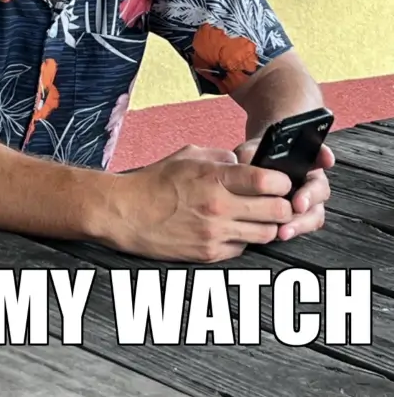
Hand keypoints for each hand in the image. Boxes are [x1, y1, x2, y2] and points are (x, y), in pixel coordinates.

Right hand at [103, 144, 293, 262]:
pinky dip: (245, 239)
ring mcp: (216, 233)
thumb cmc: (154, 182)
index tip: (281, 181)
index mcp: (214, 178)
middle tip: (279, 201)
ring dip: (268, 224)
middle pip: (277, 211)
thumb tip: (245, 162)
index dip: (283, 181)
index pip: (269, 182)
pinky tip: (234, 229)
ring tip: (259, 216)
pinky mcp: (209, 253)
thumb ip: (221, 157)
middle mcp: (219, 207)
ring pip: (267, 234)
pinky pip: (243, 248)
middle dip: (284, 205)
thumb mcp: (187, 156)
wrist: (125, 213)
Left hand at [234, 138, 334, 240]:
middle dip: (310, 197)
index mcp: (302, 160)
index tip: (326, 160)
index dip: (324, 156)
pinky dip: (294, 230)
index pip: (319, 154)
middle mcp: (309, 180)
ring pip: (315, 212)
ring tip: (285, 229)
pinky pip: (304, 226)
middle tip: (298, 206)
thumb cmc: (252, 163)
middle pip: (320, 188)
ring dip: (302, 222)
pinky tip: (281, 233)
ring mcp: (307, 201)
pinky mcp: (300, 218)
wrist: (250, 181)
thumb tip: (244, 160)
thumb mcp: (249, 153)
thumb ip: (249, 154)